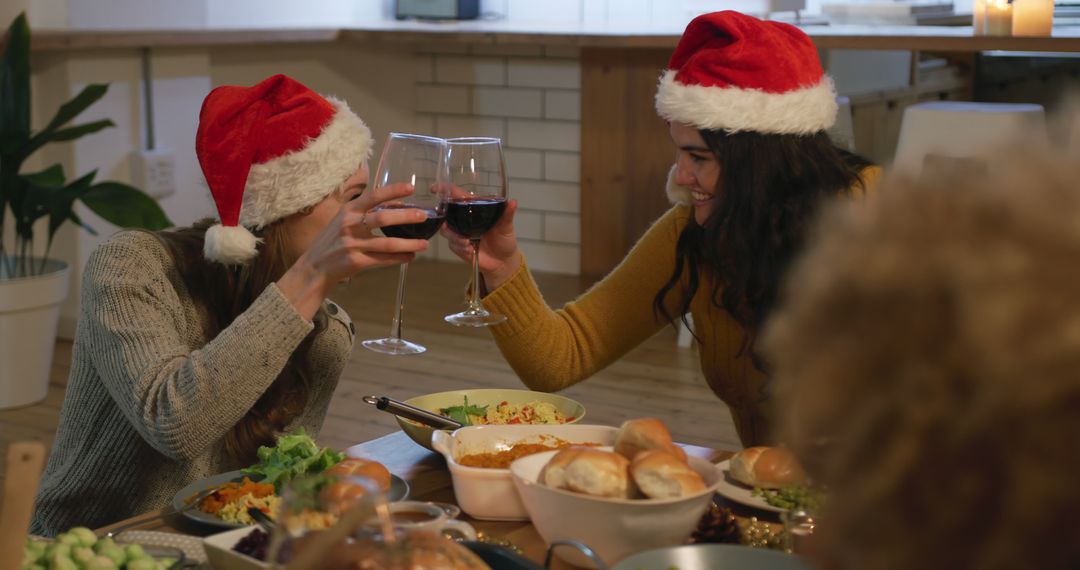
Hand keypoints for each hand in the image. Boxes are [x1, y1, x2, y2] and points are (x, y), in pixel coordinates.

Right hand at [278, 183, 428, 318]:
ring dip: (409, 243)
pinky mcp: (357, 262)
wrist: (314, 266)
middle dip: (406, 217)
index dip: (393, 190)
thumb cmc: (332, 240)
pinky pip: (383, 259)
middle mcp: (350, 225)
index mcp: (348, 211)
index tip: (411, 187)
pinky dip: (399, 258)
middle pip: (383, 218)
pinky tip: (411, 256)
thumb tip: (398, 204)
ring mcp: (353, 244)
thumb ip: (366, 211)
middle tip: (423, 216)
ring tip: (425, 243)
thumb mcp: (344, 220)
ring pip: (388, 243)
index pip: (373, 196)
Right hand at [439, 198, 521, 291]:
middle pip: (446, 213)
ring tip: (468, 242)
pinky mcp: (458, 246)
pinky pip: (452, 245)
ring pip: (446, 231)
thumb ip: (507, 214)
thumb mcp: (507, 226)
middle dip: (445, 219)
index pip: (456, 195)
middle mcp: (463, 219)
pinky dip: (460, 247)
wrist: (503, 261)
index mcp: (474, 208)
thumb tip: (513, 201)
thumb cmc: (505, 239)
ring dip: (455, 237)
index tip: (434, 188)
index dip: (444, 190)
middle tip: (448, 225)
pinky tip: (470, 250)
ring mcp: (459, 233)